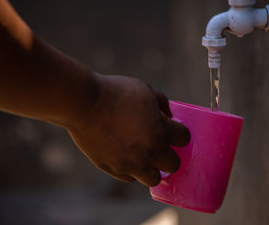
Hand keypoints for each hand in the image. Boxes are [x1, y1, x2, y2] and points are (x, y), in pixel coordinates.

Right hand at [67, 74, 189, 185]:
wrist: (84, 104)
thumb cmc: (116, 93)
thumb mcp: (145, 89)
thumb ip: (162, 104)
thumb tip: (169, 115)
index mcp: (161, 132)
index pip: (184, 138)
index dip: (179, 131)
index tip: (173, 128)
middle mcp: (149, 153)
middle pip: (173, 165)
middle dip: (170, 153)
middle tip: (160, 144)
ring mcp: (131, 164)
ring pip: (153, 179)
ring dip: (153, 168)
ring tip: (145, 155)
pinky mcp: (113, 169)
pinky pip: (130, 177)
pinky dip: (132, 169)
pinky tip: (127, 156)